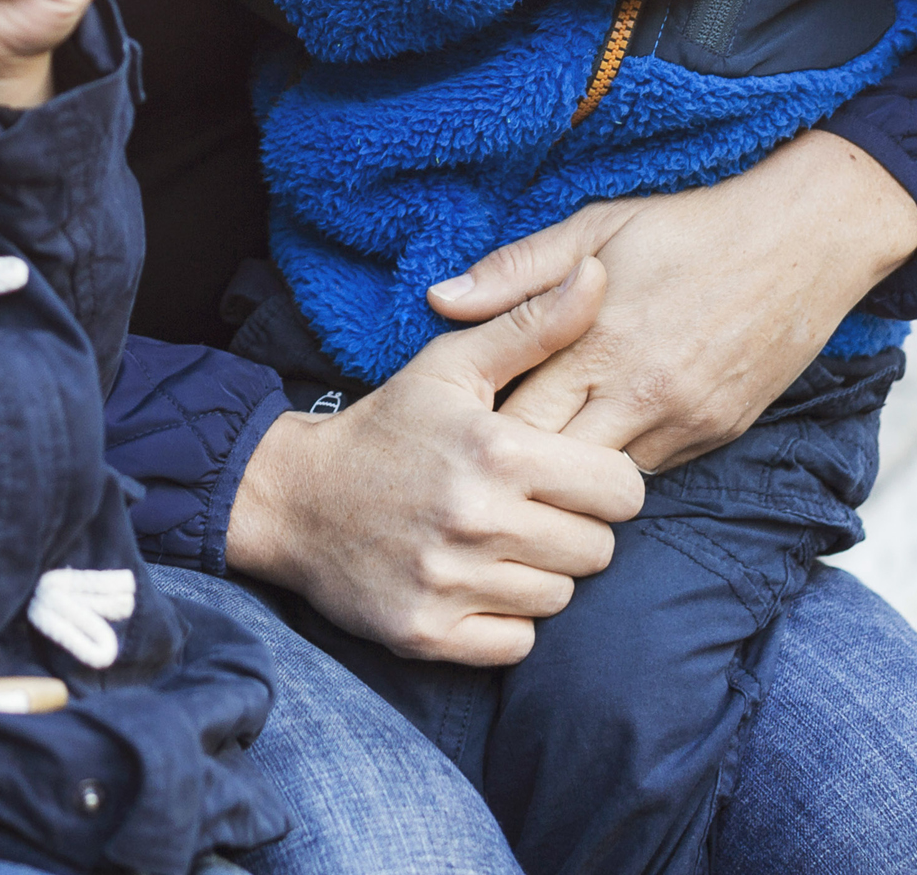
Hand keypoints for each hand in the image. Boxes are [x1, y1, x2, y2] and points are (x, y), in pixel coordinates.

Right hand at [224, 258, 647, 664]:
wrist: (293, 498)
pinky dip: (505, 620)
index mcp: (496, 450)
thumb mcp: (452, 365)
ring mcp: (450, 582)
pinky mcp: (428, 633)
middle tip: (529, 509)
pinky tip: (475, 582)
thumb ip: (534, 325)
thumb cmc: (388, 427)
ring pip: (559, 598)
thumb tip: (600, 274)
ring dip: (539, 573)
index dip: (605, 482)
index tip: (570, 474)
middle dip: (574, 529)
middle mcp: (477, 520)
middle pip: (598, 550)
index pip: (623, 490)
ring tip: (498, 542)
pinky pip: (517, 642)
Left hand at [427, 129, 916, 471]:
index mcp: (598, 339)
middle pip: (554, 463)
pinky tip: (593, 452)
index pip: (517, 417)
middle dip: (515, 467)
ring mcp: (684, 420)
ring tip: (528, 471)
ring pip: (603, 482)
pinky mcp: (718, 434)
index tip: (454, 433)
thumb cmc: (689, 227)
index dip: (481, 431)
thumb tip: (440, 300)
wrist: (803, 241)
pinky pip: (651, 473)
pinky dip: (617, 468)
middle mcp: (640, 392)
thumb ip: (516, 272)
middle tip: (479, 464)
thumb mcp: (594, 226)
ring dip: (566, 478)